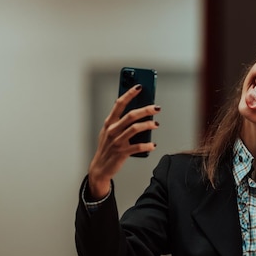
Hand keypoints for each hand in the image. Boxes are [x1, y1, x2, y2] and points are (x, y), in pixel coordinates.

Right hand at [87, 84, 160, 198]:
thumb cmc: (107, 148)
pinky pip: (137, 147)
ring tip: (155, 124)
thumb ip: (120, 121)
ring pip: (135, 129)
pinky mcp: (122, 153)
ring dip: (148, 125)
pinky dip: (147, 145)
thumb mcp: (110, 132)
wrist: (100, 168)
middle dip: (145, 109)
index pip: (119, 104)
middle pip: (131, 115)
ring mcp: (116, 141)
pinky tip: (153, 144)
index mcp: (109, 122)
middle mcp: (112, 130)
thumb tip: (138, 110)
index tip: (139, 87)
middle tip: (156, 107)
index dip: (129, 94)